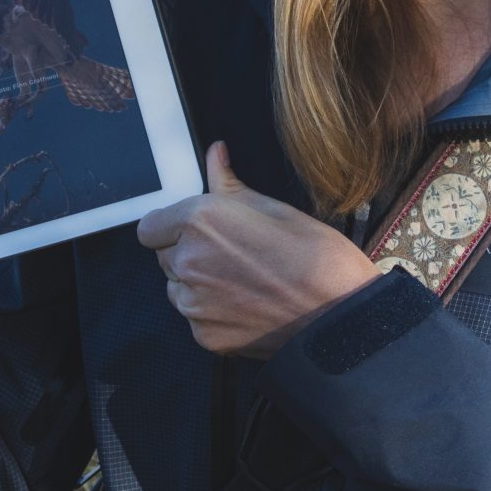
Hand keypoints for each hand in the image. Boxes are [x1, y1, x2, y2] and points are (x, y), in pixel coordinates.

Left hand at [136, 143, 378, 358]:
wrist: (339, 317)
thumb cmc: (316, 258)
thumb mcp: (274, 208)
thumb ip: (228, 184)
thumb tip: (215, 154)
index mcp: (199, 221)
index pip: (150, 226)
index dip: (172, 226)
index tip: (196, 229)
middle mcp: (187, 262)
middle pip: (165, 256)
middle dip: (188, 252)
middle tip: (231, 254)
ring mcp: (194, 304)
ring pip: (177, 288)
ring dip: (196, 283)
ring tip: (241, 281)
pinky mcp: (204, 336)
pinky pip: (195, 318)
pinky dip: (211, 312)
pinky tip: (246, 306)